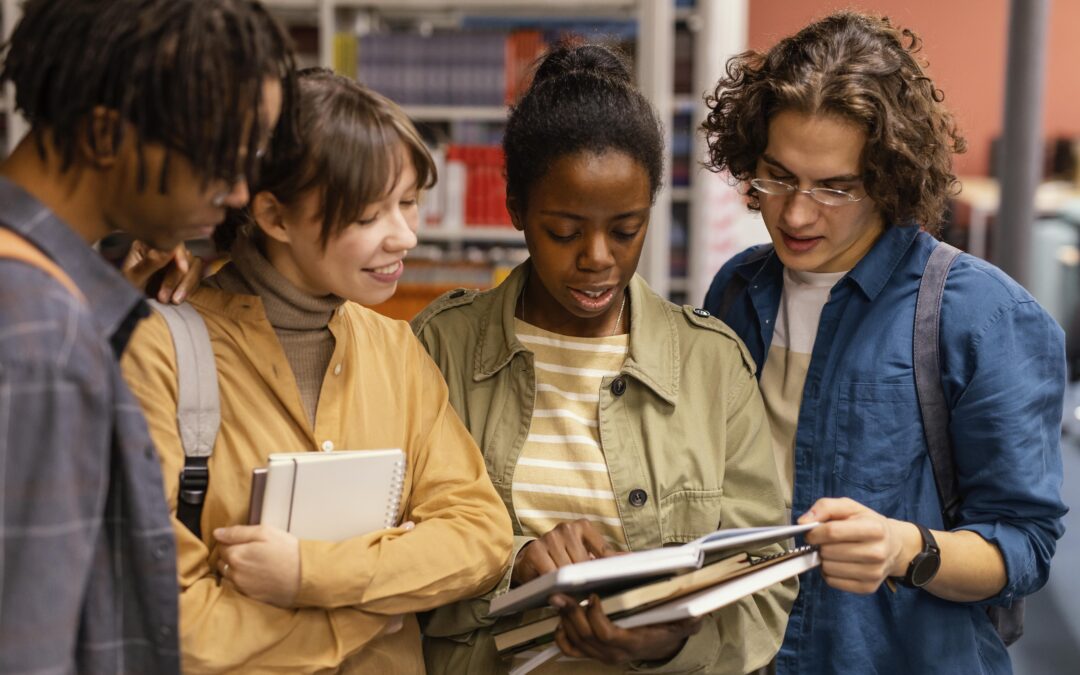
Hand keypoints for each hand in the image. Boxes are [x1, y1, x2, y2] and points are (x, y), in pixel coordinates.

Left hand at [122, 240, 202, 303]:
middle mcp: (166, 250)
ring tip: (173, 301)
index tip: (183, 268)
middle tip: (164, 297)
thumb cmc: (126, 289)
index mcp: (150, 244)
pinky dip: (190, 289)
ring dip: (186, 285)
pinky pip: (197, 277)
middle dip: (177, 278)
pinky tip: (178, 299)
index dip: (180, 254)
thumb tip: (168, 250)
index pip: (172, 242)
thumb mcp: (134, 277)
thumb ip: (150, 263)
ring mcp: (177, 261)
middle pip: (186, 256)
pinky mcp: (185, 274)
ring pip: (195, 266)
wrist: (130, 305)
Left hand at [215, 524, 300, 607]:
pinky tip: (256, 576)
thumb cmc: (287, 551)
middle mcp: (234, 573)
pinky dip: (241, 581)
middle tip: (249, 551)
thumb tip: (217, 533)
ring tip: (252, 564)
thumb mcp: (265, 532)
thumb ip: (238, 532)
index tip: (245, 541)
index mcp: (236, 555)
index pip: (221, 546)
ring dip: (234, 570)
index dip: (232, 541)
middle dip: (230, 556)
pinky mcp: (250, 597)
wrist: (305, 576)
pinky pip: (236, 588)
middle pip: (221, 562)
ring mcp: (242, 587)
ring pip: (227, 576)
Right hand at [511, 519, 613, 586]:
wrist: (529, 561)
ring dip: (570, 585)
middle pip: (585, 563)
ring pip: (568, 569)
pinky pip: (551, 573)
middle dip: (586, 581)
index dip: (607, 568)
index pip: (603, 550)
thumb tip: (631, 559)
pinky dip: (555, 585)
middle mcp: (566, 528)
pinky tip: (558, 591)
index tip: (614, 580)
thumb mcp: (585, 555)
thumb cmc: (561, 559)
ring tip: (573, 594)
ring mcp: (550, 537)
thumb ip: (605, 558)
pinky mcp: (535, 550)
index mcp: (583, 527)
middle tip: (589, 595)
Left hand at [551, 593, 701, 664]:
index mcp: (633, 642)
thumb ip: (688, 616)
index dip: (596, 616)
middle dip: (571, 613)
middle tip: (561, 592)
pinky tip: (561, 618)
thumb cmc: (669, 628)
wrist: (663, 647)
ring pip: (575, 641)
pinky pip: (571, 649)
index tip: (593, 596)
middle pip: (585, 636)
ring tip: (559, 598)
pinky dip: (562, 635)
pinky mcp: (594, 653)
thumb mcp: (684, 622)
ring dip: (564, 619)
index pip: (607, 634)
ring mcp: (602, 655)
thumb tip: (696, 611)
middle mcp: (615, 653)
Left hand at [799, 497, 918, 593]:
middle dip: (820, 545)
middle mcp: (878, 552)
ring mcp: (874, 573)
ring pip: (828, 568)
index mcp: (874, 529)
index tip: (811, 532)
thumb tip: (803, 522)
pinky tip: (838, 564)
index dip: (814, 532)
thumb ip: (825, 507)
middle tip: (826, 542)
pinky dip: (829, 573)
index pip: (832, 532)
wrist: (893, 546)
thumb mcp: (850, 507)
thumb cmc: (866, 523)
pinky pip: (833, 582)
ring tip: (834, 552)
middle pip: (828, 551)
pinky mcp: (868, 587)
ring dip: (824, 559)